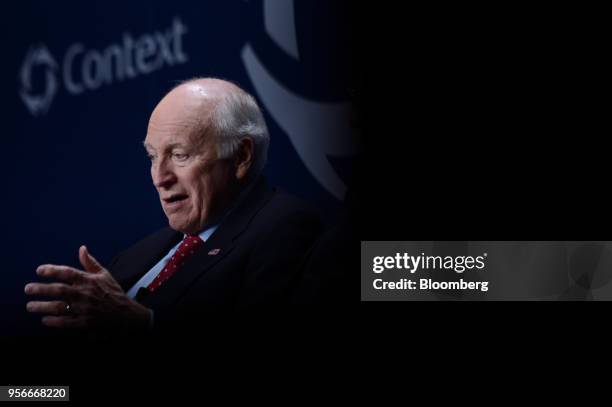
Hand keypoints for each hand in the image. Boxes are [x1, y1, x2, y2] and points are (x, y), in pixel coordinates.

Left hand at [25, 245, 150, 333]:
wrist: (126, 314)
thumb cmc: (114, 292)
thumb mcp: (104, 275)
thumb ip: (90, 263)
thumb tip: (82, 248)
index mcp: (89, 280)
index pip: (67, 272)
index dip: (52, 270)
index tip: (39, 270)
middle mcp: (85, 294)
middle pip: (58, 290)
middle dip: (40, 289)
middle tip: (27, 289)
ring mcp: (84, 309)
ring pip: (58, 307)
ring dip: (42, 307)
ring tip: (30, 306)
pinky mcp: (85, 322)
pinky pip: (65, 322)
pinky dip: (54, 321)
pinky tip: (44, 320)